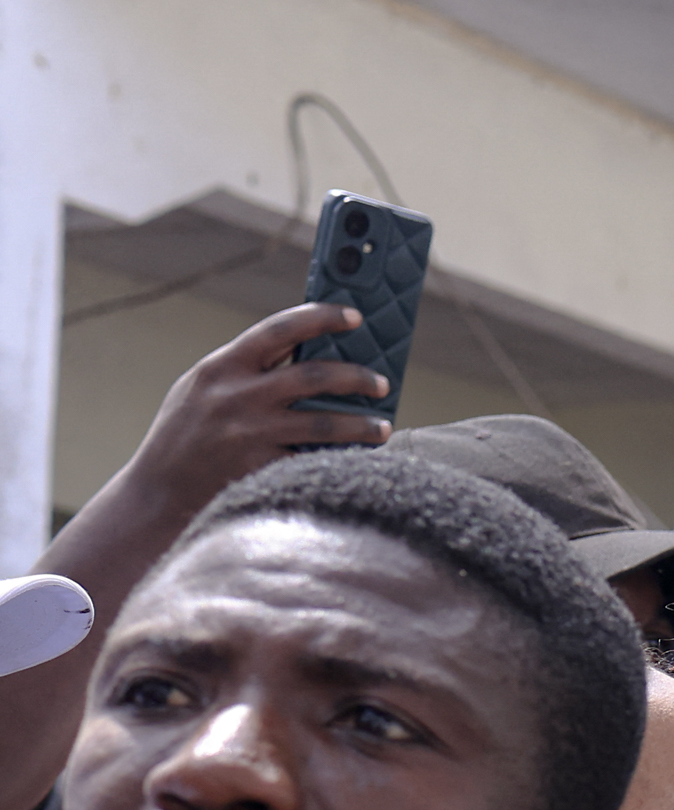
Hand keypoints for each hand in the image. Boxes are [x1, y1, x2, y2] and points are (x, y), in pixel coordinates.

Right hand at [117, 302, 391, 510]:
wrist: (155, 493)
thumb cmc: (185, 435)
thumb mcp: (201, 390)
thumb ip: (243, 370)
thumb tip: (304, 351)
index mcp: (221, 368)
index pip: (278, 329)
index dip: (320, 317)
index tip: (354, 316)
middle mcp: (237, 397)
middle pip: (315, 375)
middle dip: (358, 377)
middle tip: (381, 383)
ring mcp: (250, 435)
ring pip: (325, 422)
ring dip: (363, 425)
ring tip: (383, 428)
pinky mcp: (260, 470)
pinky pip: (314, 460)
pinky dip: (341, 459)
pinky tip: (358, 460)